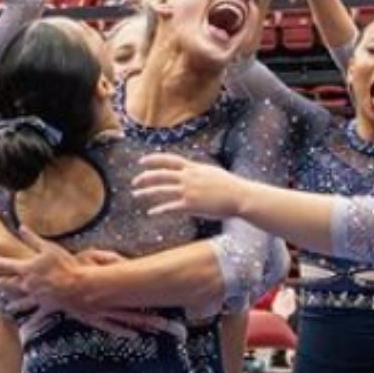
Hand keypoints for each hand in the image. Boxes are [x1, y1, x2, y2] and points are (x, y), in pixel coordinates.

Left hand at [0, 227, 92, 315]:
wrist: (78, 286)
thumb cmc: (64, 265)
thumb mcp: (48, 247)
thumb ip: (33, 239)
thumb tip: (21, 227)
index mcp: (27, 269)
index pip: (6, 264)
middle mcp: (27, 285)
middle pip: (10, 284)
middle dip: (3, 283)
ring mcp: (36, 298)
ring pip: (21, 302)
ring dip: (13, 304)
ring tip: (8, 307)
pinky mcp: (46, 307)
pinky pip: (36, 317)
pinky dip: (31, 323)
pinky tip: (26, 329)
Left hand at [132, 153, 248, 220]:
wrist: (239, 196)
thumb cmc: (229, 186)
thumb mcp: (211, 172)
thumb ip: (197, 172)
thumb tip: (190, 171)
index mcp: (193, 168)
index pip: (168, 160)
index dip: (153, 160)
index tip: (141, 162)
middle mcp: (188, 177)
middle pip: (160, 175)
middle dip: (144, 177)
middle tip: (134, 182)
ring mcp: (188, 191)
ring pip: (161, 190)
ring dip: (146, 192)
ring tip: (135, 194)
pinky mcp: (191, 205)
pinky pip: (170, 207)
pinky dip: (159, 210)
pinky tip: (151, 213)